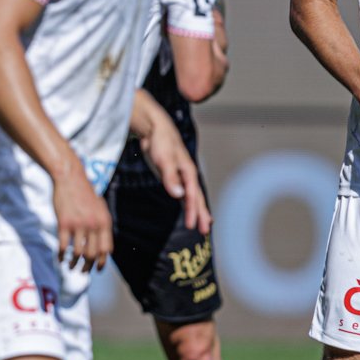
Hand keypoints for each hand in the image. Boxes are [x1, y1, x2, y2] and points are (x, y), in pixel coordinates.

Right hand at [52, 174, 112, 271]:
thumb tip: (104, 244)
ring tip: (70, 266)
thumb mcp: (100, 208)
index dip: (101, 262)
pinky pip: (63, 246)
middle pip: (92, 254)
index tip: (96, 269)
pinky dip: (61, 255)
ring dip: (74, 263)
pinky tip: (60, 258)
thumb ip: (102, 225)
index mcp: (104, 222)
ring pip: (78, 253)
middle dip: (87, 267)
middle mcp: (93, 225)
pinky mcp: (64, 224)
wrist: (70, 178)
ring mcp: (78, 225)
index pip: (106, 249)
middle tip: (83, 271)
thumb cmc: (84, 193)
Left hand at [138, 117, 209, 233]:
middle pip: (196, 198)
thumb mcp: (164, 159)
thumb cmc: (161, 141)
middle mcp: (187, 175)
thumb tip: (178, 195)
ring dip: (196, 209)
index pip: (192, 196)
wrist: (155, 128)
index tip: (192, 225)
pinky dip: (187, 201)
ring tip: (202, 223)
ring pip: (192, 196)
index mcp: (188, 172)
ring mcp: (181, 175)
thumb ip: (170, 178)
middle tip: (204, 231)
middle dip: (200, 214)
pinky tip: (187, 207)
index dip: (192, 212)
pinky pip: (184, 192)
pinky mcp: (173, 174)